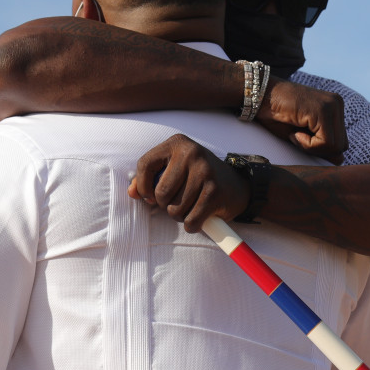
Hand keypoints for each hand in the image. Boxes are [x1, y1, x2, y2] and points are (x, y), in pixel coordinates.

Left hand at [129, 134, 250, 232]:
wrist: (237, 185)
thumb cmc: (198, 178)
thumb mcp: (174, 170)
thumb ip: (149, 179)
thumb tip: (132, 192)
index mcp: (177, 143)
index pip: (145, 165)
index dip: (142, 187)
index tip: (150, 196)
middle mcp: (191, 153)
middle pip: (160, 192)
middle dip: (165, 205)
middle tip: (177, 201)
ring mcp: (205, 171)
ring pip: (175, 209)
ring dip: (179, 216)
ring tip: (190, 206)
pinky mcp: (215, 191)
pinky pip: (191, 220)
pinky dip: (192, 225)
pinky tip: (199, 217)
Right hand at [256, 78, 346, 162]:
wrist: (259, 96)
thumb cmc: (277, 115)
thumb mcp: (303, 134)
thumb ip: (322, 145)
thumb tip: (341, 160)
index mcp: (335, 107)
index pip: (341, 142)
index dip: (320, 148)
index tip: (300, 135)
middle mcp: (337, 104)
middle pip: (341, 146)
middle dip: (318, 149)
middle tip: (297, 135)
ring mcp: (332, 105)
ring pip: (335, 146)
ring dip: (312, 147)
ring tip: (295, 131)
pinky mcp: (323, 110)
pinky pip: (325, 142)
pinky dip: (308, 144)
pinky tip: (295, 131)